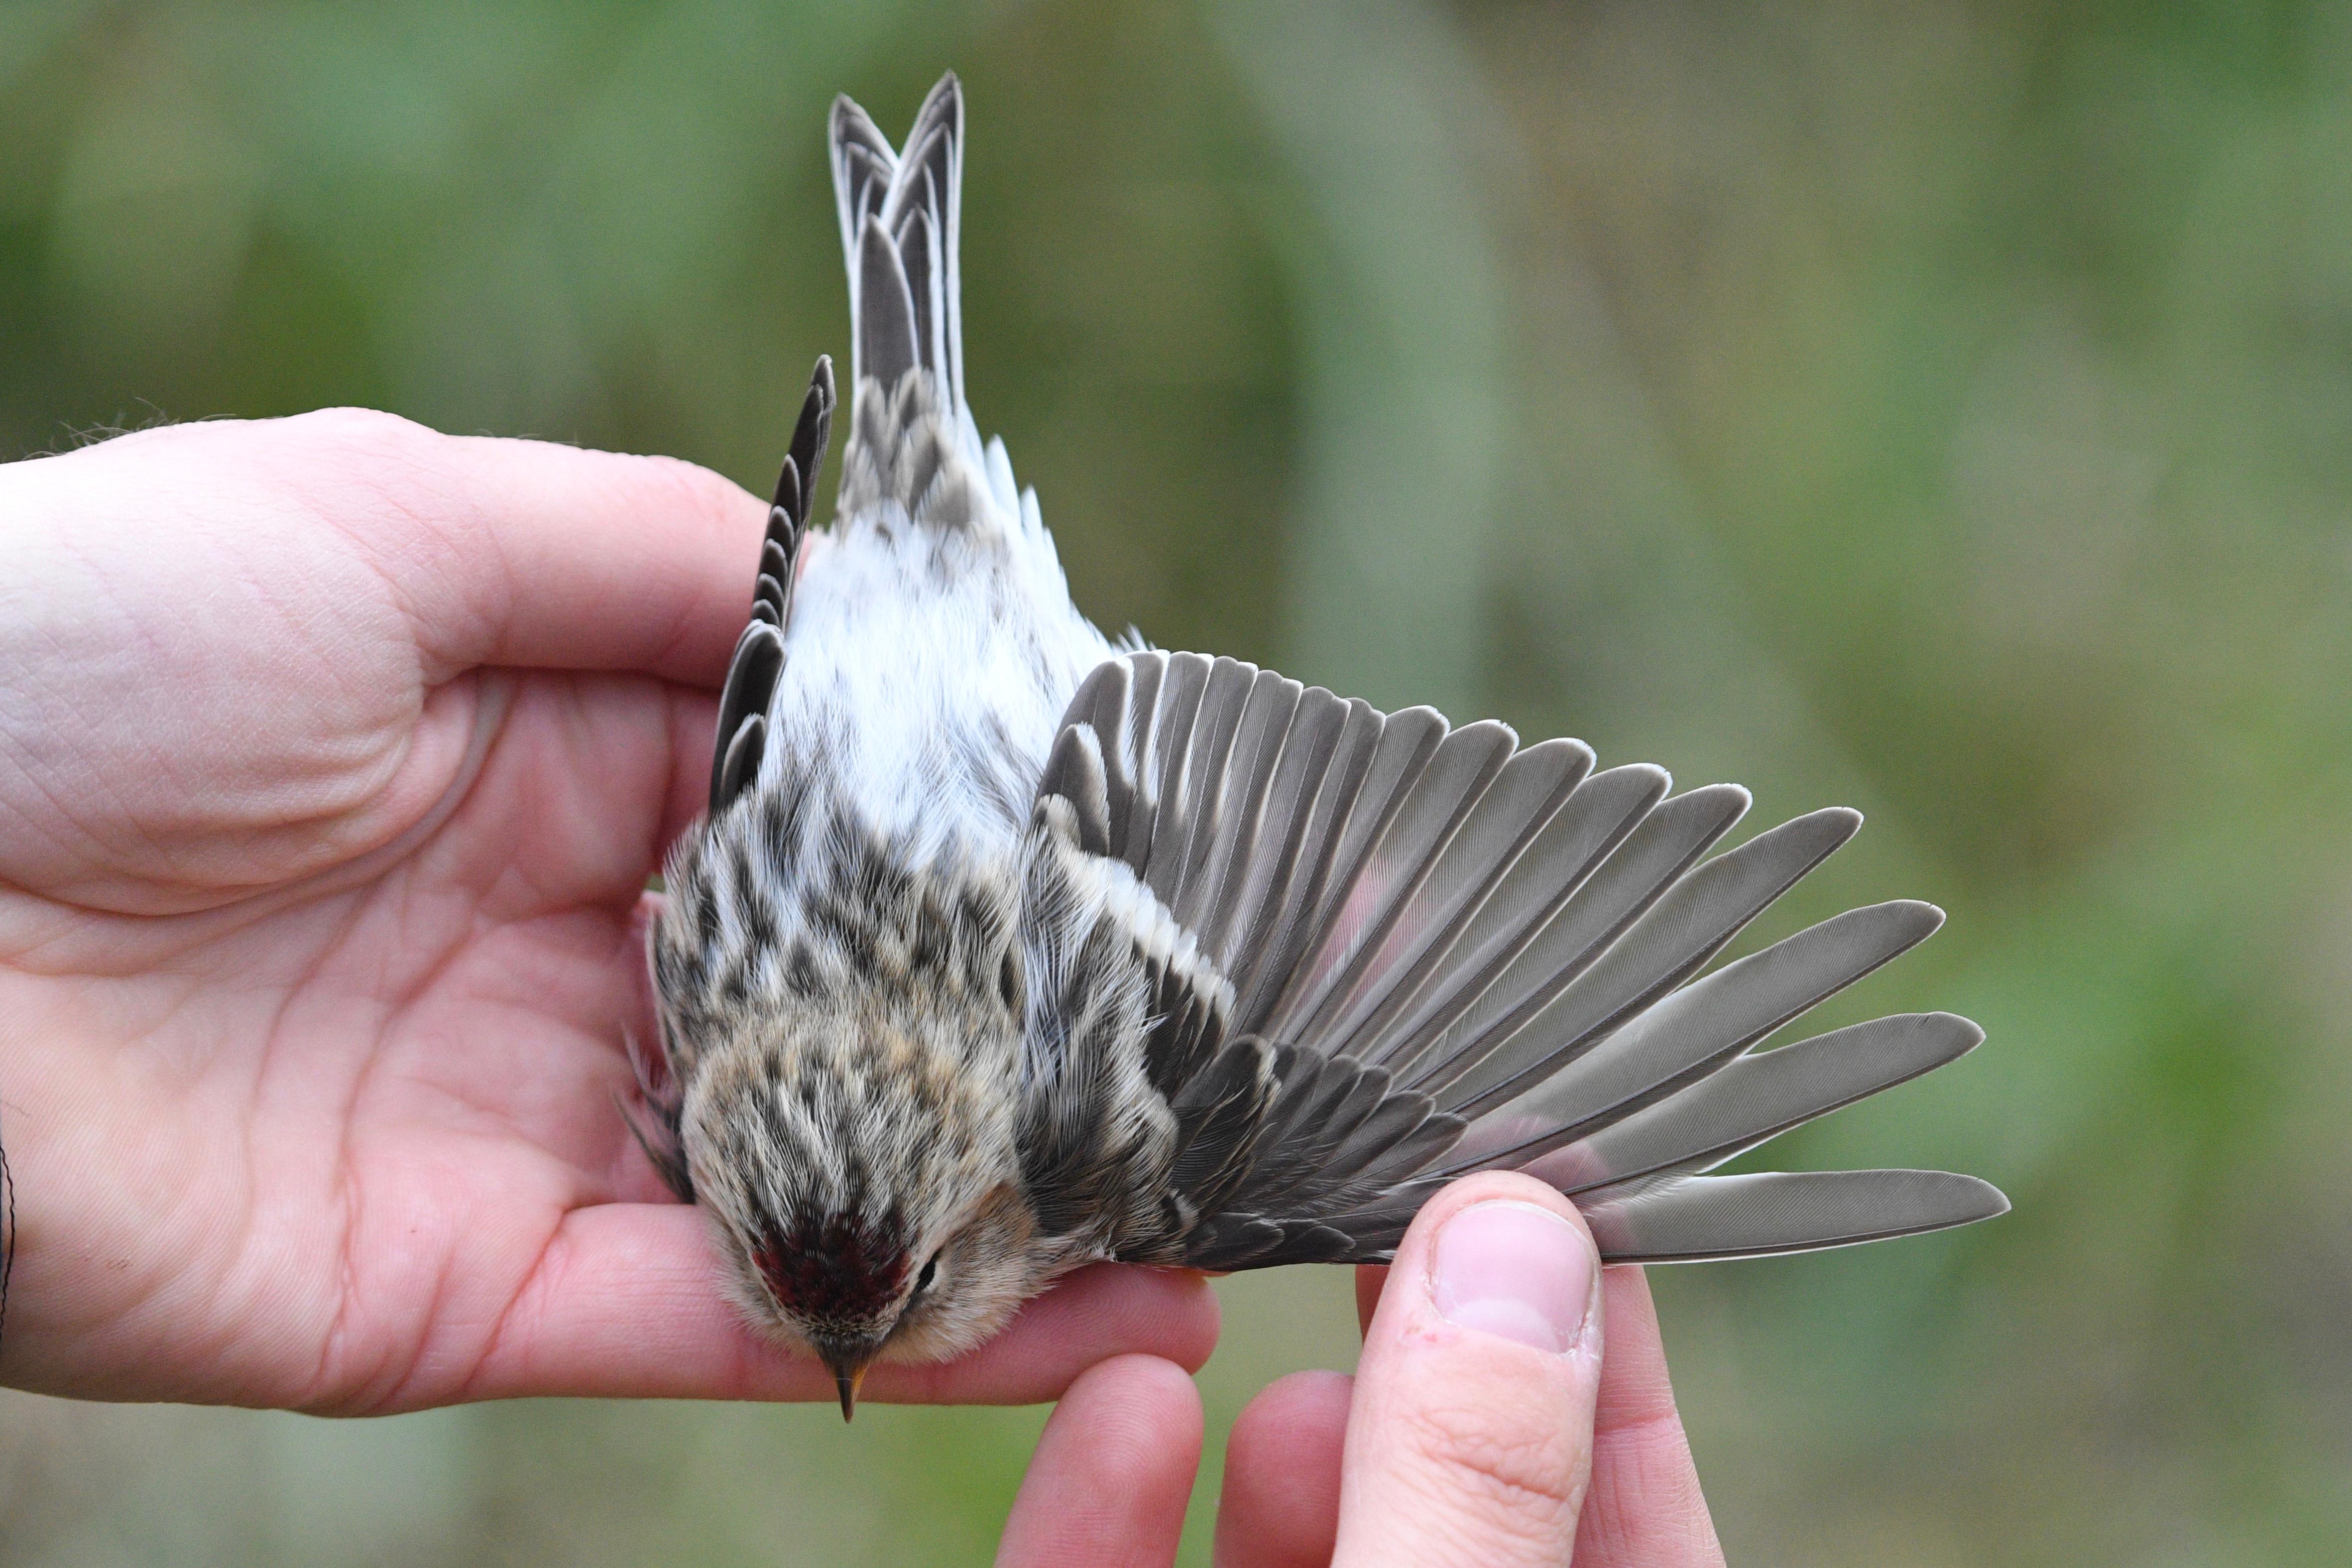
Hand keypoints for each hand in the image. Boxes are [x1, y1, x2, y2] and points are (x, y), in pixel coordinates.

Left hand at [0, 412, 1215, 1410]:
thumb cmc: (88, 645)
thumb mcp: (382, 517)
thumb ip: (640, 556)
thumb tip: (860, 587)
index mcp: (559, 767)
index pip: (826, 810)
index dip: (980, 830)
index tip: (1146, 852)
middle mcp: (573, 953)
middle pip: (844, 1005)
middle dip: (1022, 1032)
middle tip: (1224, 1056)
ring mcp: (536, 1130)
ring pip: (817, 1180)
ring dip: (1007, 1205)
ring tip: (1208, 1222)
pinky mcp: (481, 1291)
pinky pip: (723, 1317)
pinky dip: (901, 1321)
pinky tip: (1077, 1314)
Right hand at [994, 1171, 1724, 1566]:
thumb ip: (1470, 1491)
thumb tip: (1509, 1240)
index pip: (1634, 1501)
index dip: (1596, 1324)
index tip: (1534, 1162)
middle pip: (1447, 1497)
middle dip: (1405, 1350)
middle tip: (1360, 1181)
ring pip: (1285, 1548)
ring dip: (1262, 1424)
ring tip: (1225, 1300)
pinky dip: (1108, 1514)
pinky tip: (1124, 1410)